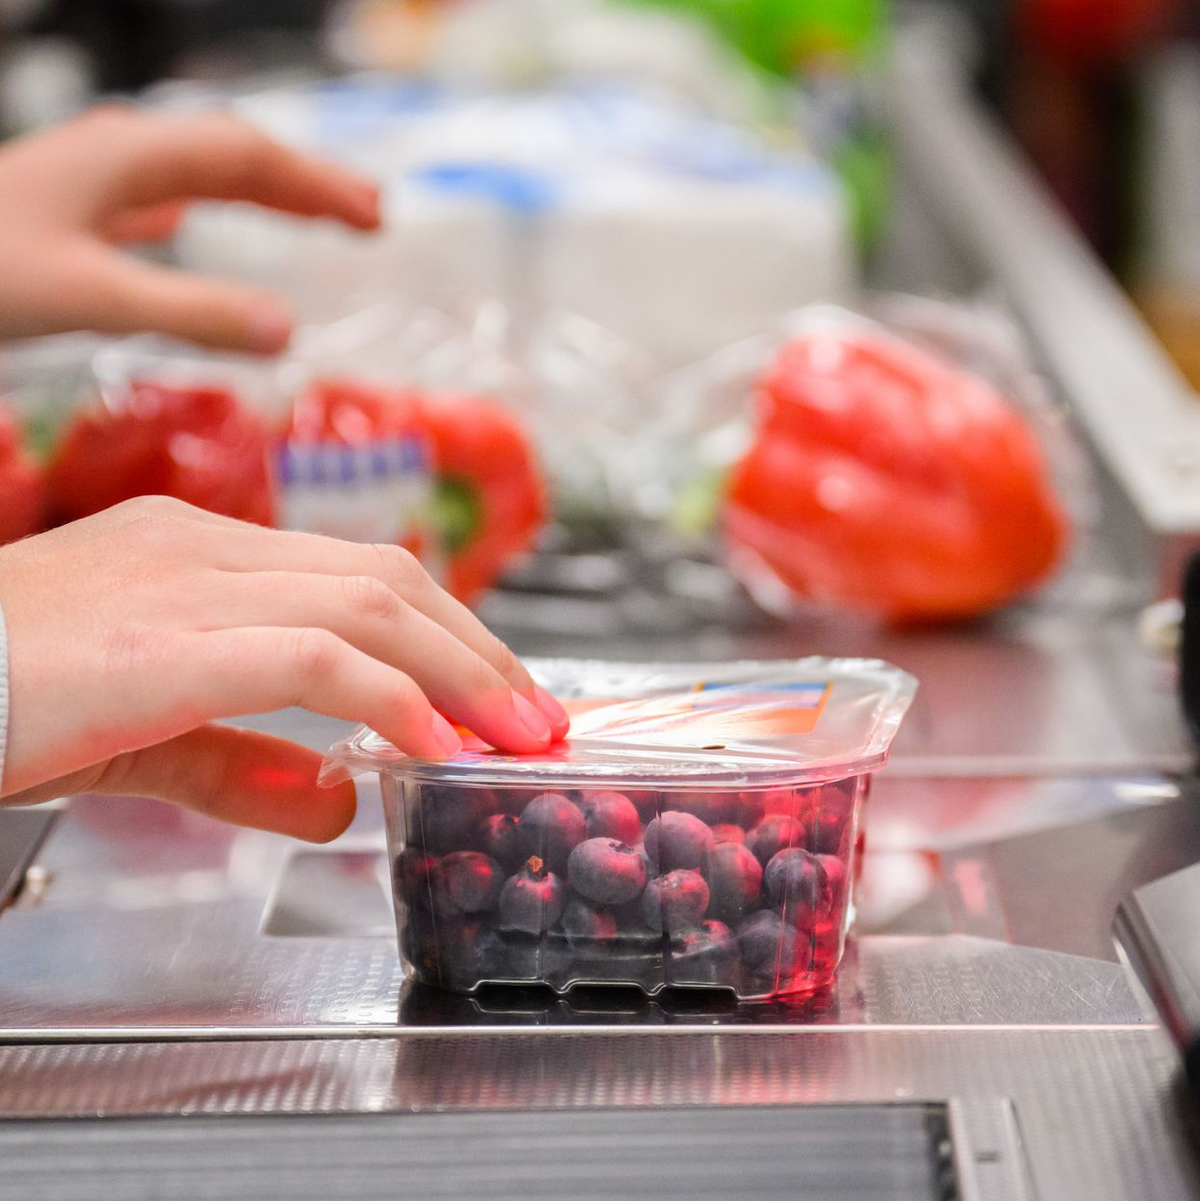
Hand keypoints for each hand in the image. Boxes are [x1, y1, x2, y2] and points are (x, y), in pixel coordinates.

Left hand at [0, 105, 380, 351]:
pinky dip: (191, 209)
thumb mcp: (89, 298)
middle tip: (370, 217)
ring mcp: (87, 181)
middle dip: (303, 183)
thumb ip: (189, 313)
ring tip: (311, 216)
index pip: (248, 157)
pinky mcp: (63, 212)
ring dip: (257, 192)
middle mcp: (114, 156)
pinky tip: (184, 224)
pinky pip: (148, 199)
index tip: (377, 219)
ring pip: (193, 173)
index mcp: (128, 158)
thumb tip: (291, 332)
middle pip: (230, 155)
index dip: (317, 185)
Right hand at [0, 497, 569, 840]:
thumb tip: (336, 798)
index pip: (363, 576)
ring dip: (461, 673)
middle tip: (536, 717)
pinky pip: (313, 656)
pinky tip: (434, 743)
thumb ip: (240, 762)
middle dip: (478, 651)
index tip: (498, 692)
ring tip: (516, 734)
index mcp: (200, 555)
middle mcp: (203, 550)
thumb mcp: (141, 736)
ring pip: (370, 606)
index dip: (449, 634)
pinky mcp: (161, 641)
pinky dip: (389, 698)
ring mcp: (183, 583)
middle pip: (388, 579)